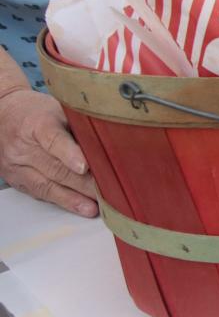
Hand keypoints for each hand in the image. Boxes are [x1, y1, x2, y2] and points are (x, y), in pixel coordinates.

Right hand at [0, 87, 97, 216]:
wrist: (2, 113)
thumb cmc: (38, 112)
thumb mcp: (59, 109)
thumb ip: (79, 127)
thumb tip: (109, 145)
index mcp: (37, 123)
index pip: (53, 140)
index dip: (70, 154)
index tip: (85, 167)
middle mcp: (23, 146)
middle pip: (55, 168)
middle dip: (83, 183)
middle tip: (107, 192)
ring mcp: (16, 164)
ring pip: (46, 185)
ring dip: (73, 198)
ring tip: (94, 207)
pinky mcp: (15, 178)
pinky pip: (39, 193)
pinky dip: (62, 201)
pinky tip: (79, 207)